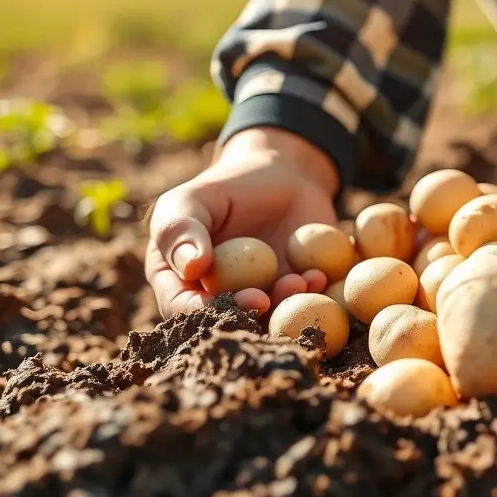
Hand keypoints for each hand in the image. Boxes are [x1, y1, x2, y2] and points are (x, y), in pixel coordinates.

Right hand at [145, 127, 340, 318]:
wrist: (284, 176)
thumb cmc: (227, 186)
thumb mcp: (193, 198)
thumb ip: (181, 229)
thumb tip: (191, 268)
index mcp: (179, 280)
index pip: (178, 305)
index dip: (196, 310)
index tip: (218, 301)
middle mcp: (218, 298)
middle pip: (227, 320)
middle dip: (245, 315)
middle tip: (262, 298)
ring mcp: (260, 298)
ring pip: (269, 317)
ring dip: (283, 307)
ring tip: (298, 280)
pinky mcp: (295, 293)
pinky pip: (303, 303)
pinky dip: (311, 296)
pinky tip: (318, 276)